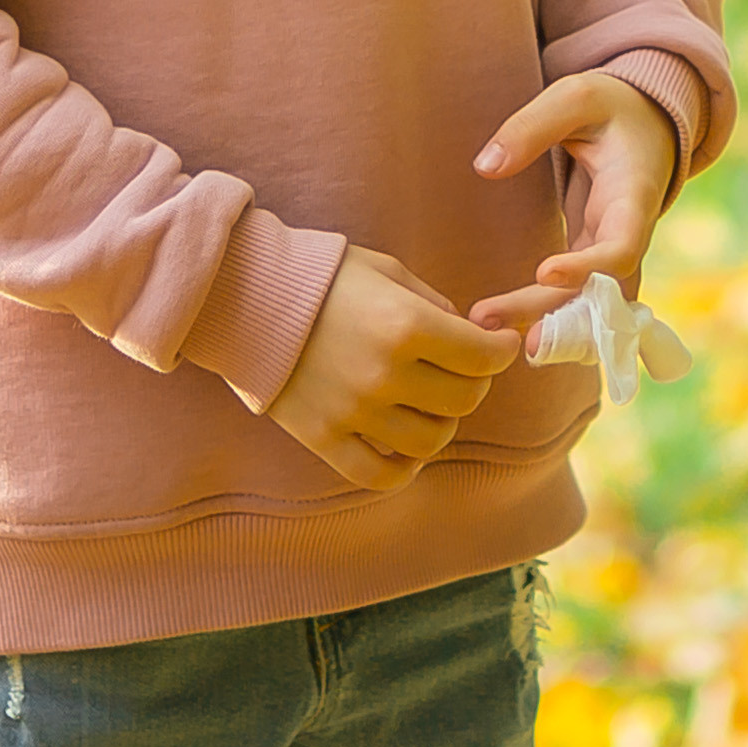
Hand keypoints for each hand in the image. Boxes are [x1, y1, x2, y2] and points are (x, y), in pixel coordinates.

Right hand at [269, 245, 520, 493]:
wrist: (245, 296)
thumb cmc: (322, 276)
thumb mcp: (385, 271)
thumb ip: (433, 303)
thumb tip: (469, 335)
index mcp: (405, 324)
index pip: (482, 357)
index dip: (502, 351)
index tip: (501, 346)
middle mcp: (385, 373)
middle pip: (464, 400)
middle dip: (475, 383)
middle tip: (465, 369)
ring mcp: (355, 412)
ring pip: (432, 440)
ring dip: (443, 422)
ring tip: (430, 403)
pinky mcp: (325, 439)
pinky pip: (382, 475)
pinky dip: (405, 467)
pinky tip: (407, 446)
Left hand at [467, 75, 677, 340]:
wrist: (647, 121)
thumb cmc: (611, 104)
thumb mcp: (575, 97)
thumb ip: (532, 126)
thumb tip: (485, 166)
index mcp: (634, 194)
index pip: (622, 244)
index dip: (589, 267)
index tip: (544, 272)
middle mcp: (629, 232)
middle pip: (599, 289)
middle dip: (552, 312)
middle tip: (498, 328)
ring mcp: (612, 247)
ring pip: (587, 300)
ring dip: (545, 322)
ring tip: (486, 331)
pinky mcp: (592, 253)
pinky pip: (577, 294)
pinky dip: (547, 314)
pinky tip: (504, 327)